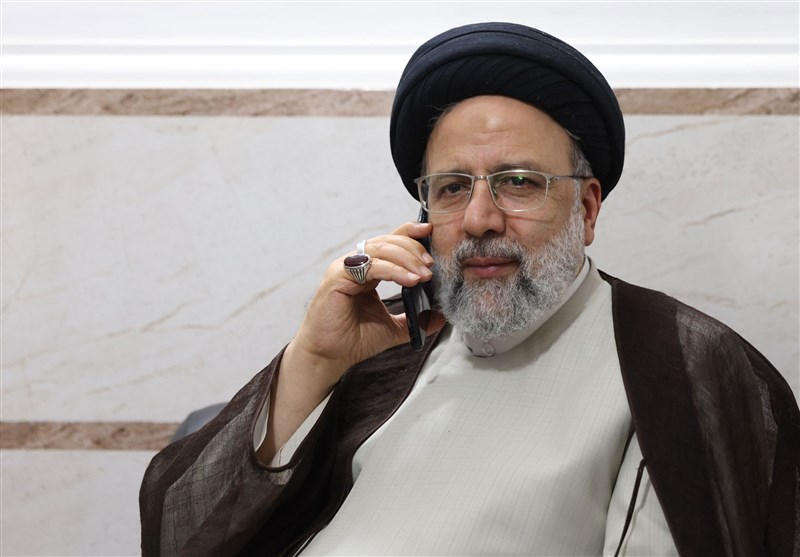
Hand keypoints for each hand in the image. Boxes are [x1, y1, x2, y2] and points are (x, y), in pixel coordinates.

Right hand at [261, 222, 442, 462]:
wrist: (330, 356)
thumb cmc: (353, 340)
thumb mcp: (393, 327)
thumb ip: (415, 319)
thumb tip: (440, 317)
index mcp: (368, 270)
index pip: (390, 242)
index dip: (410, 234)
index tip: (430, 232)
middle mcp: (355, 265)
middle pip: (387, 241)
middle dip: (413, 249)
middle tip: (431, 265)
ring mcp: (344, 268)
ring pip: (379, 249)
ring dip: (406, 259)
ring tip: (424, 274)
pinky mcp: (337, 277)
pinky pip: (369, 266)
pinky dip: (393, 270)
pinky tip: (410, 280)